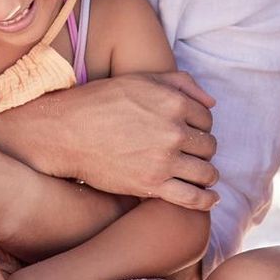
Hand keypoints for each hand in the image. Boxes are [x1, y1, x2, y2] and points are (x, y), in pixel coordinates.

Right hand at [56, 73, 219, 209]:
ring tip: (200, 175)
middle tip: (190, 154)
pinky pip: (192, 197)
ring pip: (206, 172)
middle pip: (209, 146)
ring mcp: (164, 160)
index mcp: (174, 103)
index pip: (207, 120)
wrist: (67, 133)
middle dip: (202, 150)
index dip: (200, 127)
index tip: (189, 133)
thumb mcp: (141, 79)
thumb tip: (212, 102)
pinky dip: (206, 200)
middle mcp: (173, 131)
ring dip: (206, 174)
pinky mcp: (151, 185)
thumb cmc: (101, 102)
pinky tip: (211, 199)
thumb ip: (181, 83)